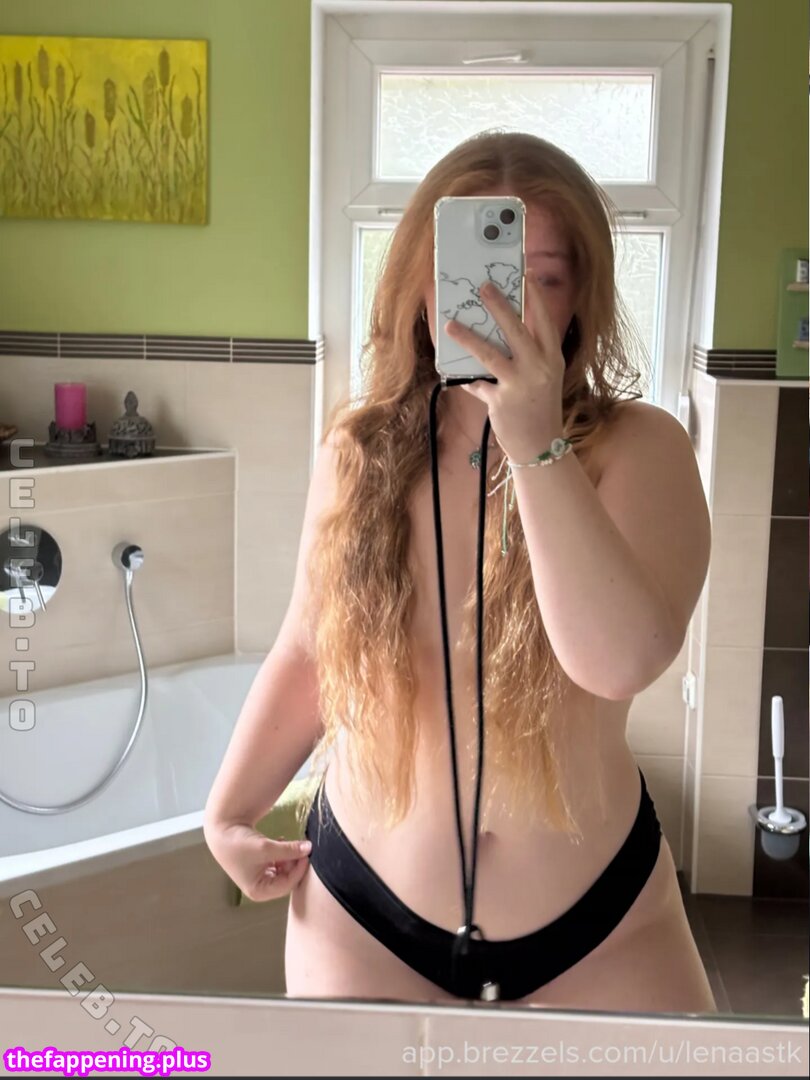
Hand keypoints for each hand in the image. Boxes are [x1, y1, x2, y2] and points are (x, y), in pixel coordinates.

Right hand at [205, 821, 311, 902]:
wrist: (222, 829)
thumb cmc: (241, 844)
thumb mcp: (266, 848)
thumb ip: (289, 850)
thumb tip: (309, 847)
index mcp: (258, 891)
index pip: (287, 885)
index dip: (299, 869)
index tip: (307, 853)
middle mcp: (259, 888)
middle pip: (286, 879)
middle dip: (294, 863)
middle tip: (302, 847)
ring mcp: (259, 877)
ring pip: (283, 870)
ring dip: (289, 857)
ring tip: (290, 843)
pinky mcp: (259, 866)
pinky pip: (277, 863)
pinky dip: (282, 854)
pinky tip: (282, 841)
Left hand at [443, 269, 565, 461]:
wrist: (541, 446)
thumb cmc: (540, 408)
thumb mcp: (544, 378)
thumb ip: (529, 357)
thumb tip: (501, 334)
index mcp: (552, 359)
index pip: (544, 321)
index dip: (535, 298)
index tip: (526, 275)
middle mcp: (538, 368)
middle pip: (516, 330)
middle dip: (499, 305)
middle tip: (484, 286)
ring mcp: (519, 385)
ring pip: (489, 354)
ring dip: (467, 337)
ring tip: (450, 325)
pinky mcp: (500, 401)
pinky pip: (477, 384)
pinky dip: (468, 380)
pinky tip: (459, 375)